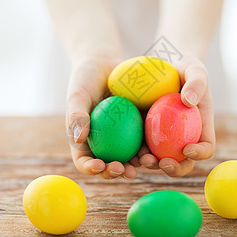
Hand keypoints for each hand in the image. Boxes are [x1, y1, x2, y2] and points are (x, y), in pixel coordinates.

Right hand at [66, 56, 139, 178]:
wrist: (104, 64)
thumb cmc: (85, 79)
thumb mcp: (77, 95)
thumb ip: (76, 115)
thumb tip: (79, 139)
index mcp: (85, 141)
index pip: (84, 161)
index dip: (91, 168)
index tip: (99, 165)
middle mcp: (103, 144)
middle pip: (108, 165)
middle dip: (117, 172)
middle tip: (126, 170)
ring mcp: (122, 138)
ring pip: (129, 157)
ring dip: (138, 164)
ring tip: (146, 162)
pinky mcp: (138, 128)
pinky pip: (145, 140)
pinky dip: (151, 146)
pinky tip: (160, 147)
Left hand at [138, 56, 215, 176]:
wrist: (164, 66)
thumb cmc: (184, 68)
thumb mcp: (194, 69)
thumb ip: (197, 82)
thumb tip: (189, 101)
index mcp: (201, 127)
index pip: (206, 146)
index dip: (200, 153)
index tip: (187, 149)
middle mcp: (184, 138)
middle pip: (184, 162)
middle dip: (175, 168)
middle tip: (162, 163)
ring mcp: (165, 138)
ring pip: (161, 159)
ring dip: (152, 164)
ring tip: (142, 159)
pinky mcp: (147, 134)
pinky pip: (142, 147)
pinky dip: (136, 153)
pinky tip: (127, 152)